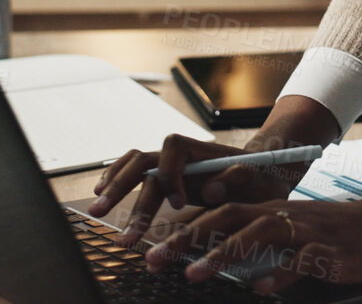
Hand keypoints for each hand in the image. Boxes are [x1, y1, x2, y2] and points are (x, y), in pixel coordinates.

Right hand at [87, 134, 314, 246]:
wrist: (263, 172)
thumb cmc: (263, 176)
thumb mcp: (261, 179)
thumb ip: (239, 178)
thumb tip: (211, 186)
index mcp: (203, 150)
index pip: (173, 149)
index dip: (171, 174)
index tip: (180, 202)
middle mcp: (182, 155)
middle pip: (144, 160)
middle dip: (123, 186)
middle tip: (107, 212)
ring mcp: (171, 165)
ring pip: (134, 166)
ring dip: (114, 186)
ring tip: (98, 210)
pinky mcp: (166, 178)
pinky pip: (135, 172)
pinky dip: (117, 180)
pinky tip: (103, 194)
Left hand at [142, 196, 361, 295]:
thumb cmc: (339, 235)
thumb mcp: (295, 234)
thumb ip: (262, 243)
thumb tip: (225, 263)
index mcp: (271, 211)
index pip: (220, 213)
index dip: (185, 229)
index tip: (153, 249)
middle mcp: (283, 216)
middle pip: (228, 217)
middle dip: (188, 238)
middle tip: (156, 259)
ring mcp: (306, 231)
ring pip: (259, 233)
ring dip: (223, 253)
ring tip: (195, 273)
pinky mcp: (329, 249)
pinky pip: (301, 260)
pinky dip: (280, 274)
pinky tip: (262, 289)